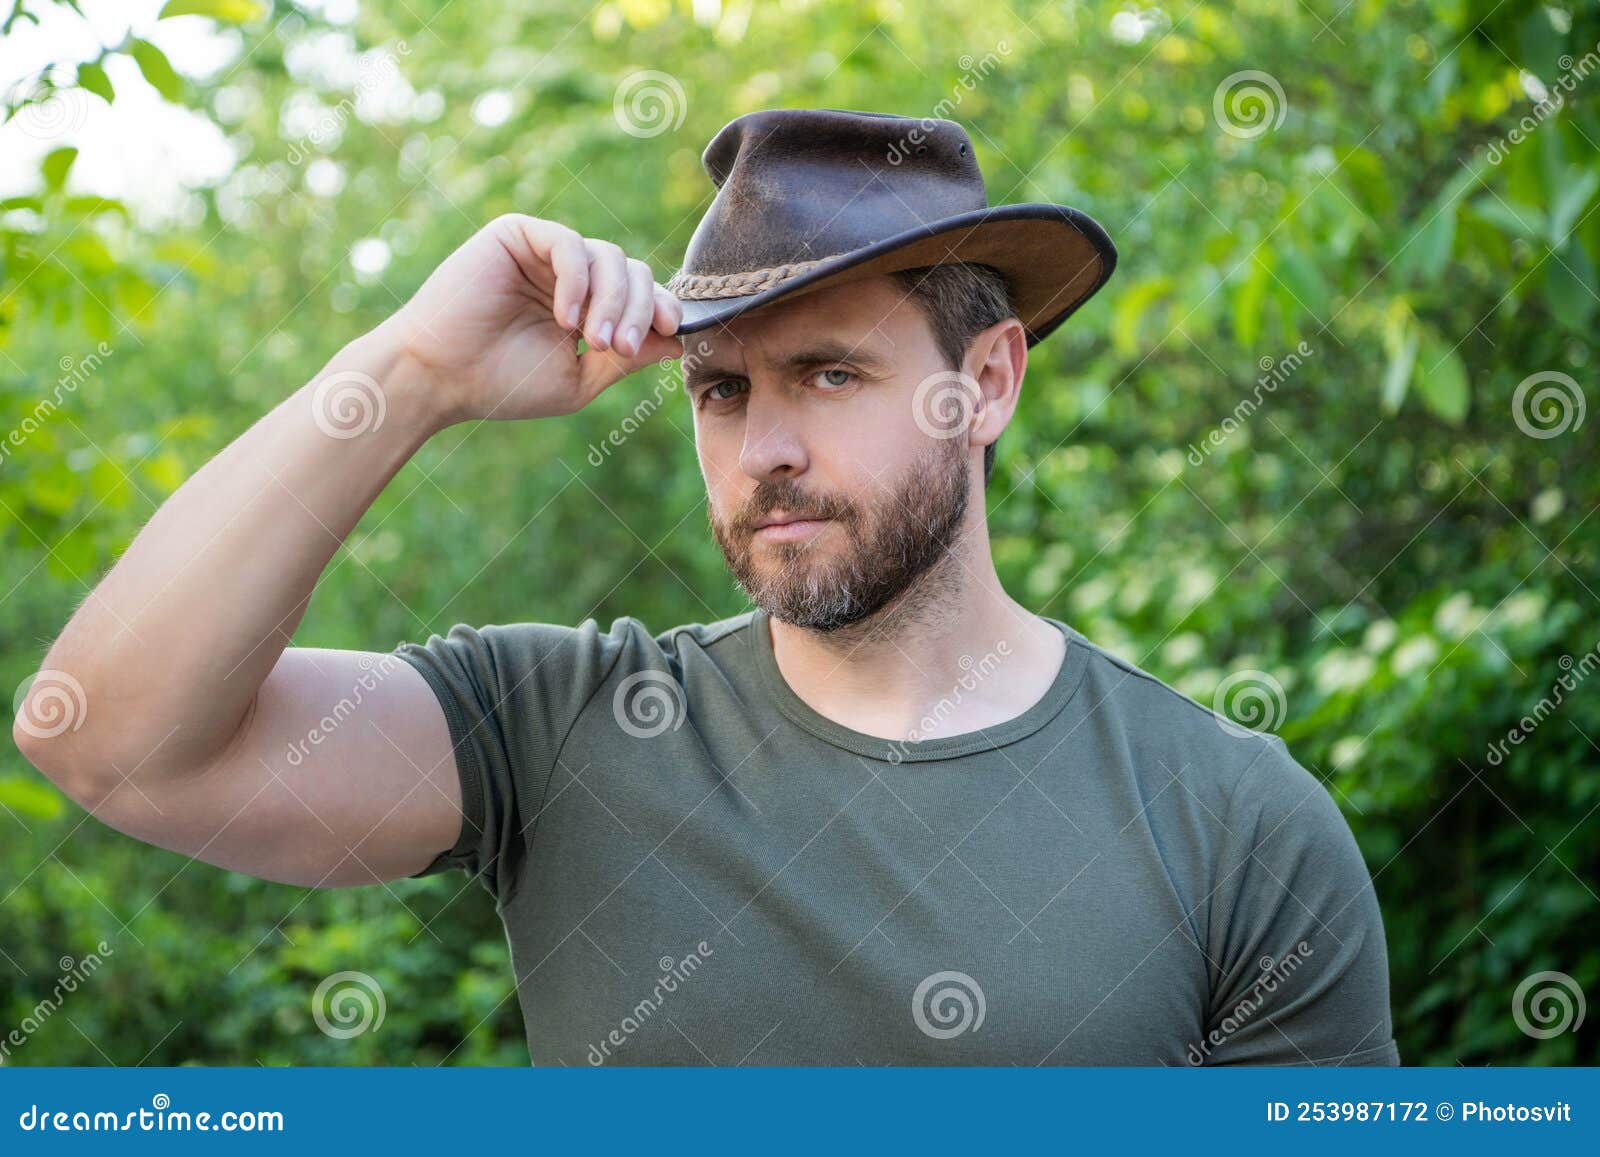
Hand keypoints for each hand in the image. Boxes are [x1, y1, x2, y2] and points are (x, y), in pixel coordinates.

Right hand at [371, 213, 684, 424]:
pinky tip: (565, 317)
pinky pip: (569, 245)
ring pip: (609, 257)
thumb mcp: (580, 379)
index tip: (670, 333)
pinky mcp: (518, 234)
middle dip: (638, 310)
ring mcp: (545, 251)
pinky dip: (578, 282)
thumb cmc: (503, 384)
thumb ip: (627, 359)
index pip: (642, 294)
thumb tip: (678, 338)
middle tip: (619, 348)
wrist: (440, 377)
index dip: (662, 308)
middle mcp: (571, 274)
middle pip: (633, 272)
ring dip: (611, 301)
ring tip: (593, 341)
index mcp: (588, 305)